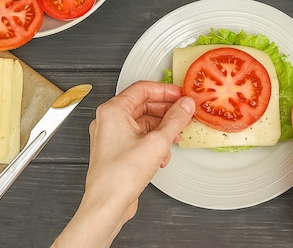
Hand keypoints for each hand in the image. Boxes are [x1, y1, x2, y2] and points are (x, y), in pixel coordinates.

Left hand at [52, 81, 194, 247]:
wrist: (107, 204)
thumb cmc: (120, 175)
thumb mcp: (157, 142)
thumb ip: (175, 120)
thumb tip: (185, 105)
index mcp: (113, 111)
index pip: (142, 89)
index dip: (165, 90)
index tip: (181, 95)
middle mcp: (108, 121)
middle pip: (143, 105)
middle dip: (166, 111)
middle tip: (183, 114)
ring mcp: (111, 137)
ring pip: (142, 123)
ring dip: (161, 129)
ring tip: (175, 136)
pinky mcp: (116, 151)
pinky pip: (138, 138)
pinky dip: (153, 142)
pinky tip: (162, 154)